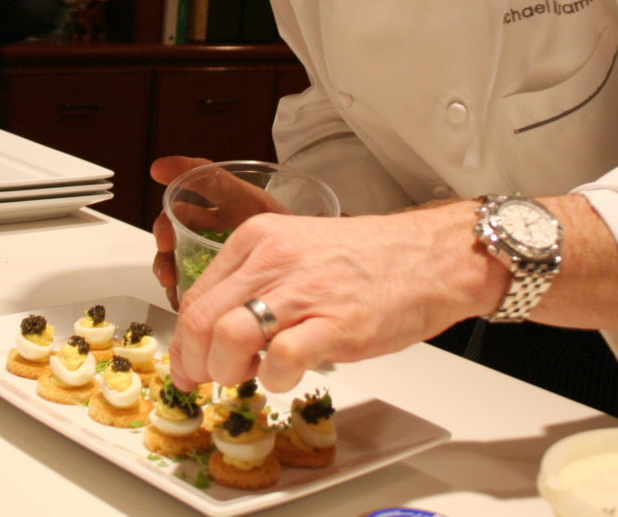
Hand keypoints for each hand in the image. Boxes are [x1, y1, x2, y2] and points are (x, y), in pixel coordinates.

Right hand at [151, 155, 290, 308]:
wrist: (297, 270)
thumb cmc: (296, 244)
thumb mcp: (297, 232)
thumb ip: (304, 218)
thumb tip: (317, 210)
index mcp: (240, 201)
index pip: (207, 178)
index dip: (182, 168)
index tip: (160, 170)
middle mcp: (219, 218)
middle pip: (181, 215)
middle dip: (166, 226)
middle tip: (166, 241)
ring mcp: (208, 244)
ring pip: (176, 246)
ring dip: (166, 259)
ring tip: (170, 275)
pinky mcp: (203, 271)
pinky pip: (182, 273)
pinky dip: (176, 284)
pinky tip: (178, 293)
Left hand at [168, 199, 500, 393]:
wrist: (429, 255)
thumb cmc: (369, 257)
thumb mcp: (298, 248)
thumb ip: (257, 279)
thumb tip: (220, 327)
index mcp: (260, 237)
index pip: (196, 296)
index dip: (188, 341)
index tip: (194, 362)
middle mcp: (275, 258)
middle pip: (200, 319)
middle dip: (197, 362)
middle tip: (211, 380)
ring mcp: (305, 290)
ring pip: (227, 338)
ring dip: (229, 372)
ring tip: (254, 373)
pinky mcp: (335, 324)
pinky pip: (279, 360)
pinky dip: (274, 378)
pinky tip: (290, 373)